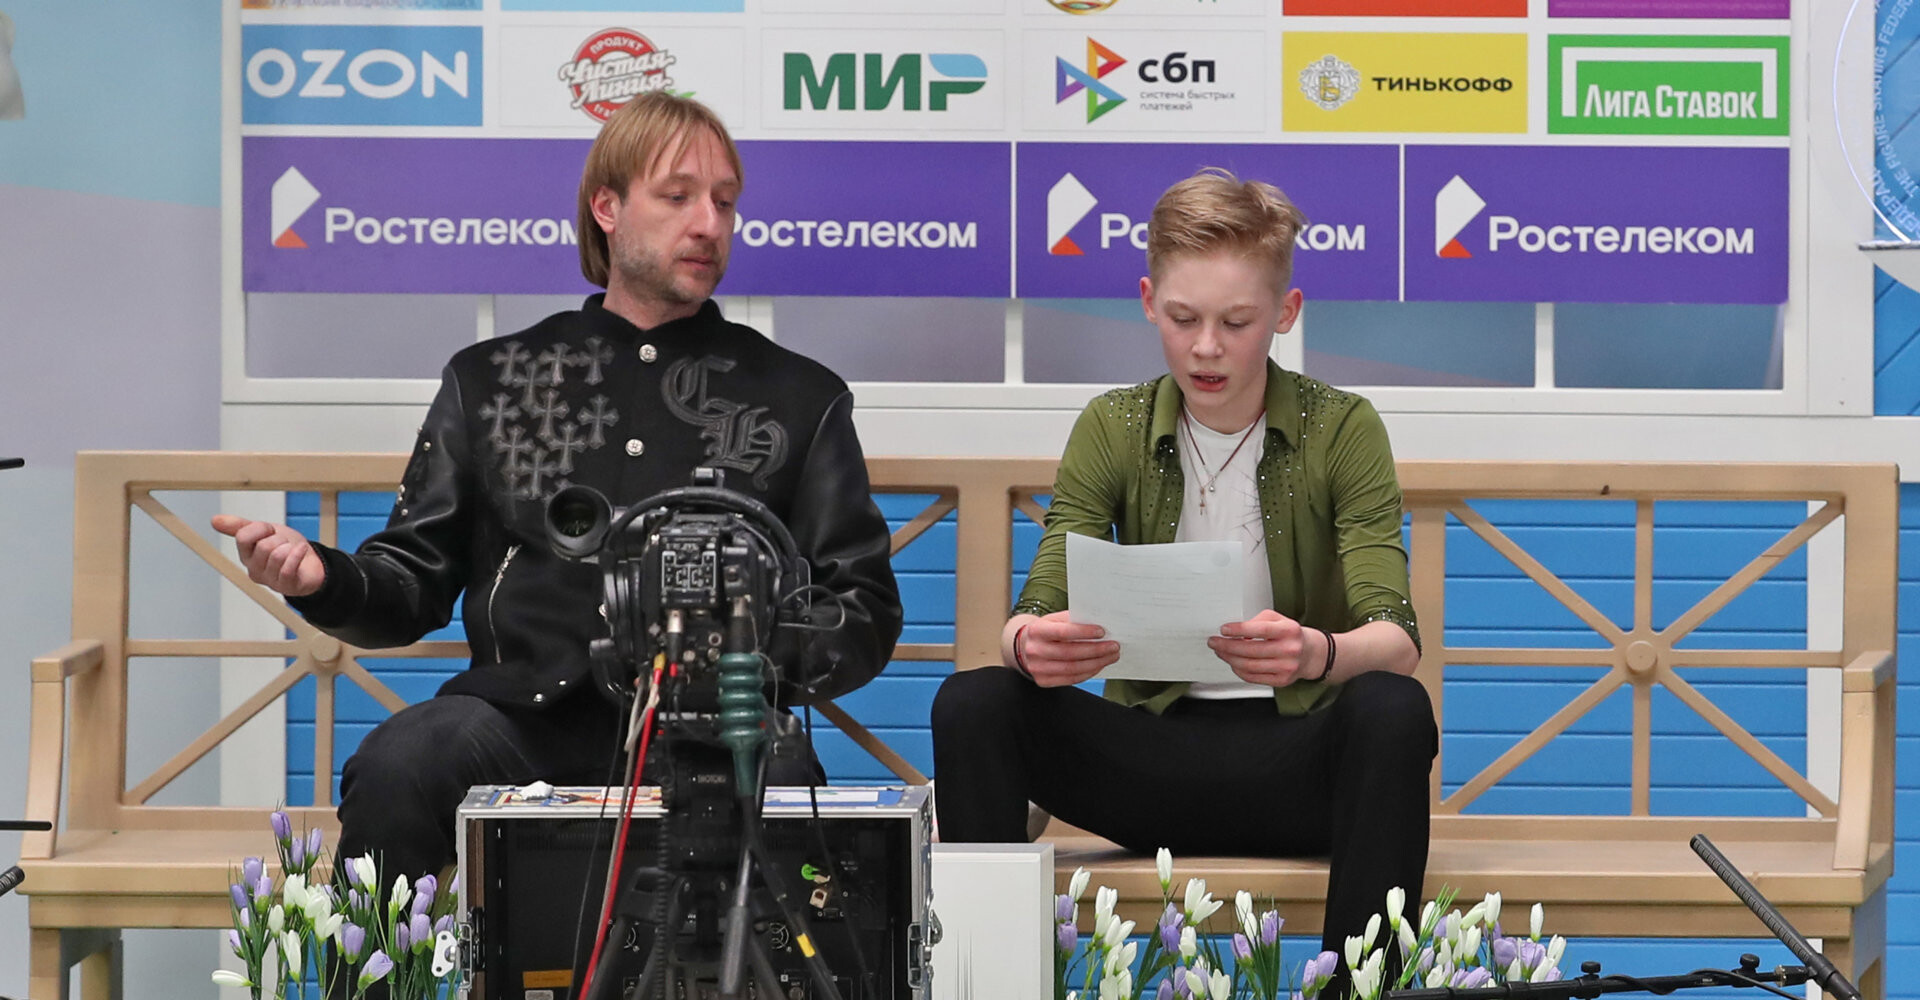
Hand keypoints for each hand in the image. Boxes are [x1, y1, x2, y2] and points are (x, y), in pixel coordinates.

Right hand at [211, 514, 325, 597]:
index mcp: (246, 555)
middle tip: (284, 543)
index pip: (243, 537)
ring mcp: (270, 580)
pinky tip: (302, 549)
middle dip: (279, 538)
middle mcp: (254, 569)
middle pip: (264, 546)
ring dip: (289, 547)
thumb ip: (240, 526)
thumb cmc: (286, 547)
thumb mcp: (263, 531)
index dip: (260, 528)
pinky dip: (297, 554)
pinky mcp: (287, 586)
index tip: (270, 530)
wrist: (312, 563)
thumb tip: (214, 520)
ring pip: (277, 555)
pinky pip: (288, 568)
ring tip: (292, 550)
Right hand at [1012, 611, 1118, 687]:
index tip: (1102, 631)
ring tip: (1111, 656)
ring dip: (1096, 663)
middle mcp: (1035, 650)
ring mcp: (1037, 668)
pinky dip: (1088, 673)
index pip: (1062, 632)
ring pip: (1073, 668)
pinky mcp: (1043, 681)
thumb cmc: (1045, 631)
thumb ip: (1073, 620)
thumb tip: (1099, 623)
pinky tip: (1098, 665)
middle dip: (1096, 650)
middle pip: (1070, 653)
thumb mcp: (1054, 620)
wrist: (1025, 647)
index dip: (1084, 632)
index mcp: (1037, 630)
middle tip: (1114, 646)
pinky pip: (1071, 679)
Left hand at [1209, 610, 1318, 686]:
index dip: (1239, 630)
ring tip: (1221, 652)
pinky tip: (1233, 663)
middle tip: (1214, 642)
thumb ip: (1258, 621)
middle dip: (1227, 646)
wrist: (1310, 654)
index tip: (1224, 629)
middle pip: (1251, 650)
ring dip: (1230, 659)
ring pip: (1250, 666)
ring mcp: (1286, 667)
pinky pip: (1253, 677)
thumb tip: (1238, 631)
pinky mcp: (1281, 680)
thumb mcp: (1278, 619)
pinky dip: (1238, 670)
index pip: (1261, 630)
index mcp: (1289, 630)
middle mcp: (1289, 650)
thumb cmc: (1290, 635)